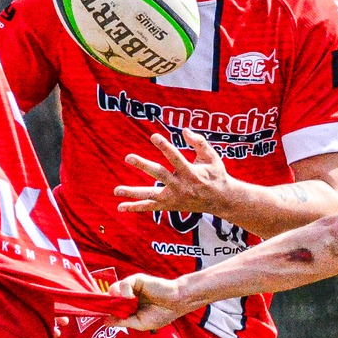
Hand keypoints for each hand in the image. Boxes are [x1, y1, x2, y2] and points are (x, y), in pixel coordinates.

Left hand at [110, 273, 189, 328]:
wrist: (176, 304)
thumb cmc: (161, 314)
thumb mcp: (139, 323)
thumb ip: (122, 321)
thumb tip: (105, 322)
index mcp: (128, 307)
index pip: (111, 307)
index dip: (105, 311)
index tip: (101, 316)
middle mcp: (128, 296)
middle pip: (109, 298)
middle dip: (107, 304)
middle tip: (110, 310)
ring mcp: (132, 287)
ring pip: (113, 289)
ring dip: (115, 298)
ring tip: (124, 304)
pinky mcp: (137, 279)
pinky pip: (124, 283)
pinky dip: (124, 291)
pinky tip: (130, 297)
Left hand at [115, 130, 241, 216]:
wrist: (221, 200)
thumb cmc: (216, 175)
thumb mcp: (212, 157)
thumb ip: (199, 142)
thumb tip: (184, 130)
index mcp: (192, 173)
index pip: (175, 158)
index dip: (165, 147)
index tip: (153, 136)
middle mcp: (181, 187)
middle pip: (159, 175)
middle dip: (143, 165)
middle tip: (128, 157)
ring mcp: (174, 198)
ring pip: (151, 195)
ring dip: (133, 193)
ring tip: (116, 190)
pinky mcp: (170, 205)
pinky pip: (150, 207)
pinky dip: (135, 207)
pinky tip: (120, 207)